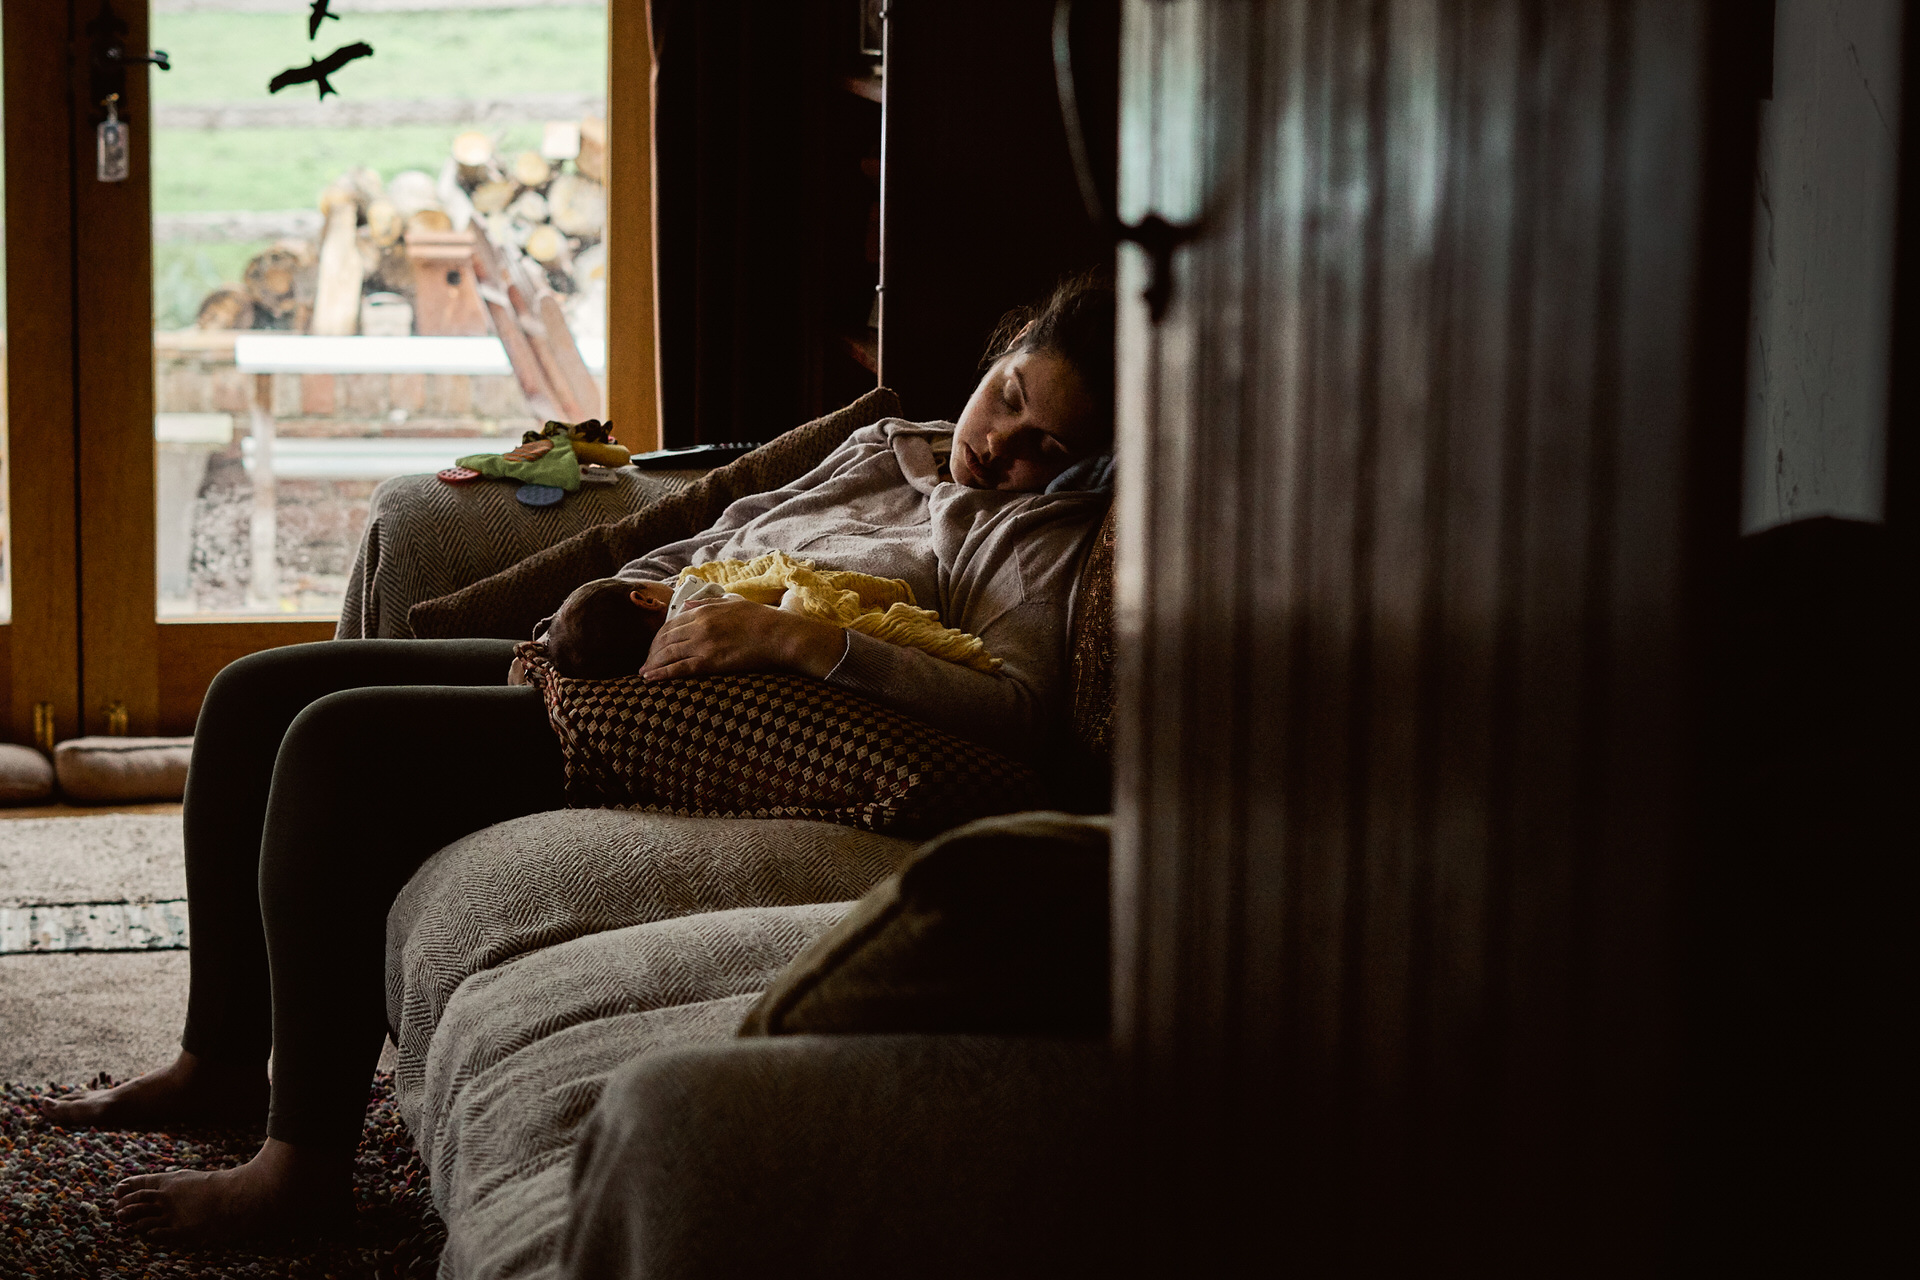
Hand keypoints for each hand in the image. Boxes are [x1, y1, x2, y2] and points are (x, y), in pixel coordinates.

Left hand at [640, 599, 847, 681]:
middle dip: (652, 651)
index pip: (671, 623)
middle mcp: (699, 625)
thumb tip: (687, 606)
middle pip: (664, 638)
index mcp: (704, 610)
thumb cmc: (762, 620)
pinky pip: (679, 668)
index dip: (659, 636)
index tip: (655, 646)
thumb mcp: (733, 604)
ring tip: (644, 673)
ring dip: (652, 663)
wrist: (780, 636)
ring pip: (667, 653)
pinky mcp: (710, 661)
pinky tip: (650, 679)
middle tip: (647, 662)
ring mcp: (703, 643)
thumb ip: (708, 603)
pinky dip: (661, 673)